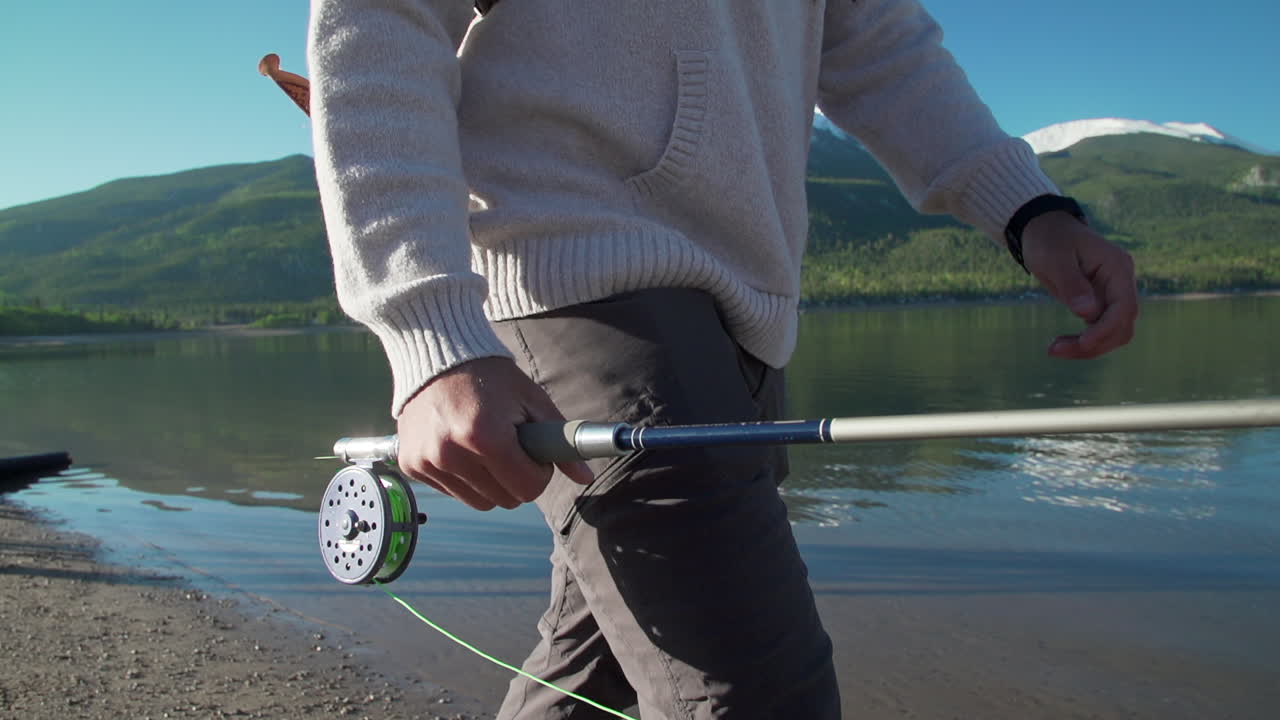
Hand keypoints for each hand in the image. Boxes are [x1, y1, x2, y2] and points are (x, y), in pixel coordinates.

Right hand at [396, 356, 593, 509]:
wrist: (437, 354)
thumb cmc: (491, 376)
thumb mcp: (532, 400)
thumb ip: (561, 438)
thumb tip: (585, 476)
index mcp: (484, 435)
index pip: (528, 489)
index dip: (539, 473)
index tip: (533, 452)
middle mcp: (450, 453)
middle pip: (504, 501)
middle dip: (517, 480)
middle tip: (511, 447)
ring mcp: (426, 462)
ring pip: (479, 502)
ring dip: (491, 483)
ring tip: (485, 445)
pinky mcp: (410, 465)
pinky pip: (452, 492)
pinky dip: (463, 478)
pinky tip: (460, 446)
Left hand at [1021, 211, 1138, 358]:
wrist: (1045, 230)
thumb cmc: (1049, 240)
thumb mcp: (1054, 258)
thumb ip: (1072, 284)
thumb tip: (1088, 313)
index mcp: (1117, 267)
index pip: (1124, 307)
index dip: (1105, 330)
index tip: (1082, 344)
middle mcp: (1121, 281)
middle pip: (1122, 325)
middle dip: (1094, 344)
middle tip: (1054, 349)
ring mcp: (1113, 293)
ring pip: (1113, 332)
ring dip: (1089, 347)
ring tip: (1054, 349)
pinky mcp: (1101, 302)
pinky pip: (1100, 329)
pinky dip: (1084, 341)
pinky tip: (1061, 344)